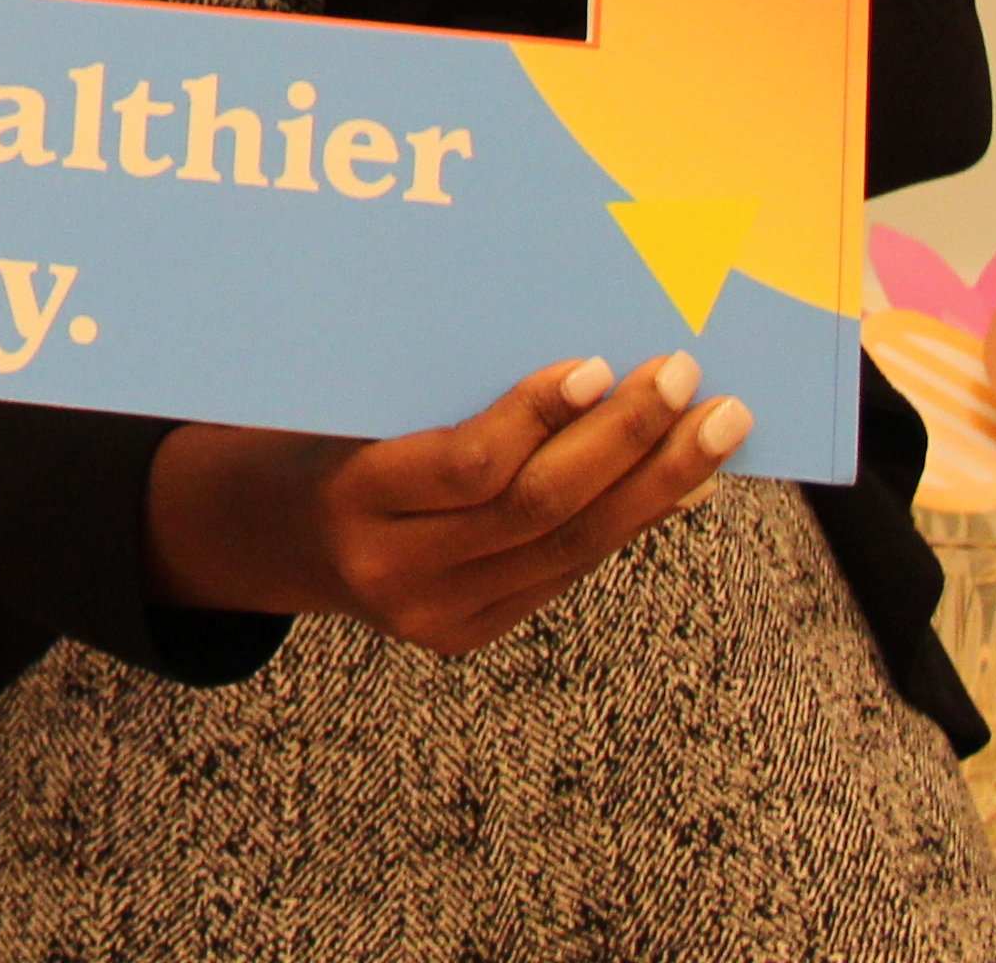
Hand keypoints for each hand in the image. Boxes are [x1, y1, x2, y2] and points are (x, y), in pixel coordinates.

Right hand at [143, 353, 747, 656]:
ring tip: (716, 426)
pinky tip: (680, 479)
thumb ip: (444, 392)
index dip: (536, 418)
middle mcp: (396, 574)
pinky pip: (569, 569)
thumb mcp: (356, 403)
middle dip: (626, 441)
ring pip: (573, 547)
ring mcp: (439, 617)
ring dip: (658, 483)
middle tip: (682, 378)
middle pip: (538, 509)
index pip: (467, 468)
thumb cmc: (326, 436)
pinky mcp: (474, 633)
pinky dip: (632, 518)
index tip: (594, 364)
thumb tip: (583, 361)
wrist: (279, 534)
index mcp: (353, 502)